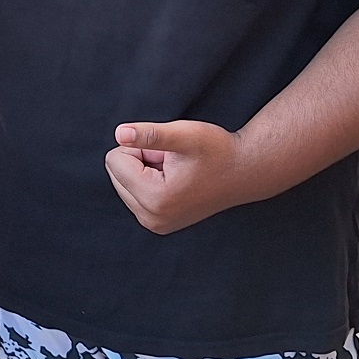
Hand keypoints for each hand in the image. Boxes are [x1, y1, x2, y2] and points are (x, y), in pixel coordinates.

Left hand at [104, 121, 247, 234]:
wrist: (245, 172)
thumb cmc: (218, 150)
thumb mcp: (184, 136)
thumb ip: (149, 135)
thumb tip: (119, 134)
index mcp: (154, 199)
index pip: (114, 159)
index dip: (140, 146)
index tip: (169, 153)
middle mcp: (150, 218)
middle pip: (116, 172)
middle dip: (141, 160)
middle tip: (175, 162)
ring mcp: (154, 224)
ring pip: (124, 182)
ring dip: (146, 170)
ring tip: (178, 171)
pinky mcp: (157, 224)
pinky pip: (134, 193)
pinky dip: (150, 182)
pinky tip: (178, 181)